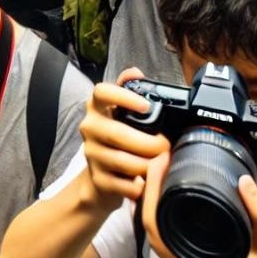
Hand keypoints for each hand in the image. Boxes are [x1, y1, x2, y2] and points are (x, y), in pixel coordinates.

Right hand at [75, 69, 168, 214]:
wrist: (101, 179)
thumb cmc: (119, 141)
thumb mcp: (123, 114)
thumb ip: (130, 91)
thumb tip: (135, 72)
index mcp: (97, 108)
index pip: (102, 93)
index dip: (124, 97)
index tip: (146, 106)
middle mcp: (90, 128)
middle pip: (118, 133)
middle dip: (149, 143)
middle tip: (167, 145)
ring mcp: (91, 154)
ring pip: (123, 161)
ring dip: (147, 165)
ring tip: (160, 164)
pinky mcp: (97, 179)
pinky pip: (123, 184)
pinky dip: (139, 185)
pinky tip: (146, 182)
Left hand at [141, 151, 256, 257]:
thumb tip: (243, 181)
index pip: (153, 222)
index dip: (151, 190)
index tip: (160, 161)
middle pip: (149, 220)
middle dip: (150, 186)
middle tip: (163, 157)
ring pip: (157, 225)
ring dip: (155, 197)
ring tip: (166, 168)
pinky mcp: (191, 257)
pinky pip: (169, 229)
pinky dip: (165, 208)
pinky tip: (174, 190)